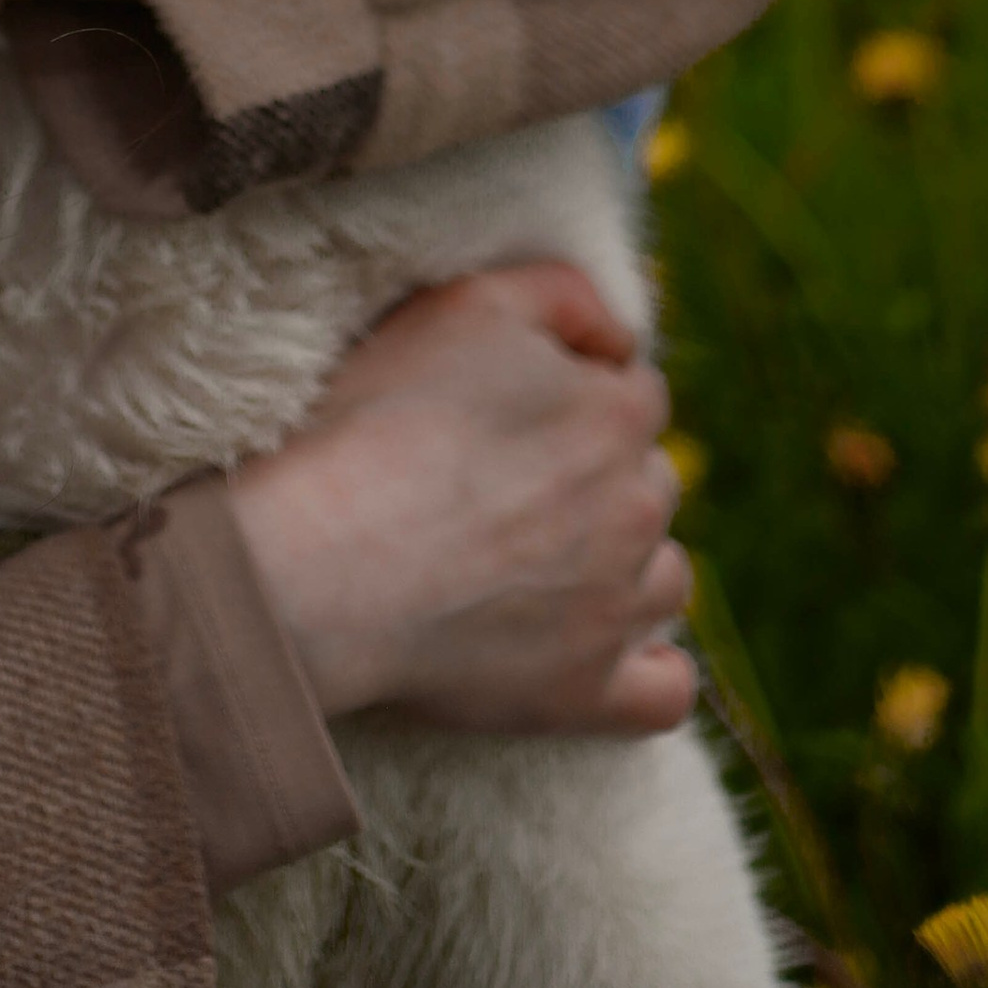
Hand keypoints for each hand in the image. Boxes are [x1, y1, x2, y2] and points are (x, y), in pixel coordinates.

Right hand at [224, 262, 695, 737]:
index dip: (571, 399)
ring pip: (663, 578)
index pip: (632, 395)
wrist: (321, 556)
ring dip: (623, 567)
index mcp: (618, 413)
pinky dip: (649, 674)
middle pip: (646, 482)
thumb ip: (562, 293)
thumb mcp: (469, 302)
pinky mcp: (590, 693)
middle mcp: (639, 508)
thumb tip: (618, 336)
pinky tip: (611, 656)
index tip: (507, 417)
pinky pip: (666, 694)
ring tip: (536, 568)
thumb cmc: (381, 418)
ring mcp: (620, 608)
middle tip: (501, 489)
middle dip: (595, 481)